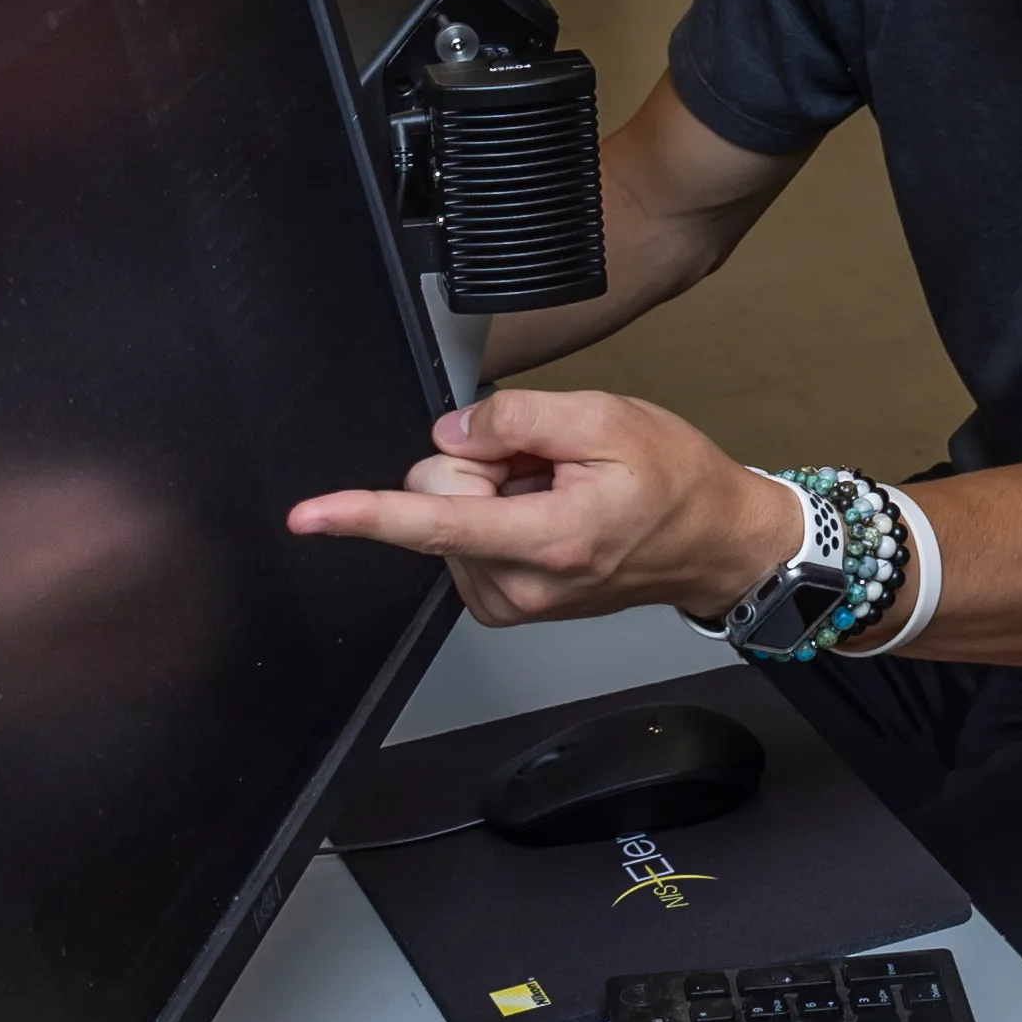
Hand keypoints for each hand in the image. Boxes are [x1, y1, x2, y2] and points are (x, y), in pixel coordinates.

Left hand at [284, 391, 802, 628]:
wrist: (712, 541)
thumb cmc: (673, 481)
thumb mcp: (606, 418)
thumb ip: (517, 417)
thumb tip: (451, 431)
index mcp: (547, 538)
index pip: (436, 523)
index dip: (365, 513)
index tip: (309, 516)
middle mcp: (520, 584)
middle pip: (436, 500)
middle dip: (478, 465)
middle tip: (547, 463)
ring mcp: (511, 601)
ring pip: (447, 519)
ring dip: (495, 490)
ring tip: (560, 489)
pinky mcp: (506, 604)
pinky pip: (463, 538)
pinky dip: (499, 513)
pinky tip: (549, 509)